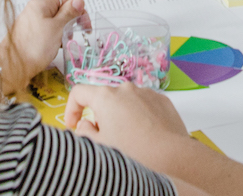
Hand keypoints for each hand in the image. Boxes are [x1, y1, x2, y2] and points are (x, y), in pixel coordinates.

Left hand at [3, 0, 85, 82]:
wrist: (12, 67)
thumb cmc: (34, 47)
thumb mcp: (57, 28)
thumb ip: (69, 13)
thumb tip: (79, 1)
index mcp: (40, 4)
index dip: (78, 10)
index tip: (84, 24)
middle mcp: (34, 11)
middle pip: (59, 11)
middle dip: (70, 21)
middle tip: (75, 34)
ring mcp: (30, 23)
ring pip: (53, 23)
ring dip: (62, 31)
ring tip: (64, 42)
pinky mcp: (28, 36)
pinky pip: (46, 32)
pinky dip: (53, 38)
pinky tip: (55, 47)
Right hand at [64, 83, 188, 154]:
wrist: (171, 154)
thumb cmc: (133, 150)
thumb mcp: (99, 146)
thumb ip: (84, 132)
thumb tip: (84, 124)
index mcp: (105, 96)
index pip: (79, 92)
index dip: (71, 109)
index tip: (74, 124)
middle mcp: (124, 88)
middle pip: (103, 98)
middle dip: (99, 115)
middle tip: (103, 136)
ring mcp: (145, 91)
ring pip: (124, 101)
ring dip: (120, 115)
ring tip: (127, 138)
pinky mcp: (161, 99)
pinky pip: (142, 104)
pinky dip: (138, 115)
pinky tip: (143, 133)